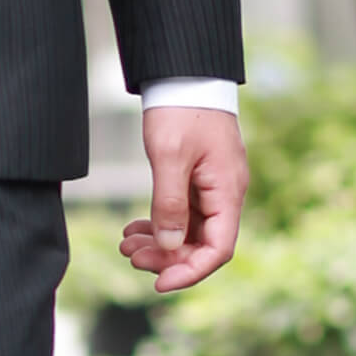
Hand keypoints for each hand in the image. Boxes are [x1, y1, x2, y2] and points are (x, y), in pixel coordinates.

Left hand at [120, 107, 247, 292]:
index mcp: (228, 191)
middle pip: (201, 243)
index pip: (218, 249)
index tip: (159, 284)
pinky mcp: (198, 176)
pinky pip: (182, 211)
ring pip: (189, 229)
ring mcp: (212, 185)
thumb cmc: (181, 107)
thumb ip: (169, 203)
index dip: (190, 271)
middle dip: (167, 257)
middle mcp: (225, 193)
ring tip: (127, 245)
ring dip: (160, 241)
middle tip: (131, 257)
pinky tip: (135, 227)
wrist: (184, 71)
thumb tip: (170, 247)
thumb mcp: (169, 155)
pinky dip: (160, 222)